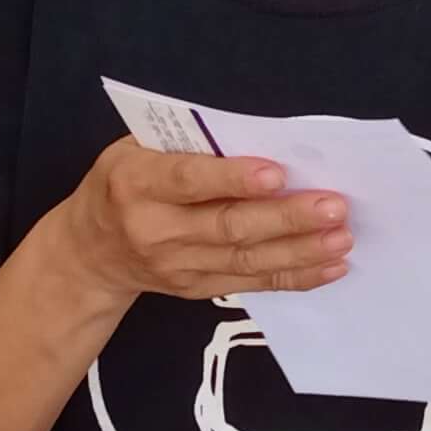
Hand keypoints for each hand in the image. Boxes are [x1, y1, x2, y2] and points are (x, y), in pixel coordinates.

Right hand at [51, 141, 347, 307]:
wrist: (88, 253)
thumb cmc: (124, 183)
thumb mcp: (136, 150)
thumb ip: (187, 146)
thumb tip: (264, 140)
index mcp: (136, 183)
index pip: (188, 180)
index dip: (233, 178)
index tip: (277, 173)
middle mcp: (155, 230)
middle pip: (227, 226)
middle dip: (285, 217)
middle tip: (334, 206)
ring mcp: (177, 266)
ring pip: (246, 260)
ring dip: (300, 250)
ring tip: (342, 236)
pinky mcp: (196, 289)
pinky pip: (252, 284)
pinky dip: (295, 276)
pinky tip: (331, 265)